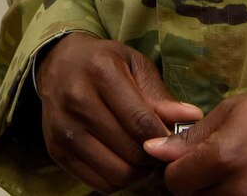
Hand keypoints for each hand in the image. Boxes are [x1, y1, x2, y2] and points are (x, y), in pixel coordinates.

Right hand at [37, 34, 201, 193]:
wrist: (59, 64)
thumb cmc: (104, 63)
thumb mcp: (135, 66)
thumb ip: (160, 96)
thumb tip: (192, 117)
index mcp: (101, 72)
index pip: (142, 123)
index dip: (165, 140)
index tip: (173, 140)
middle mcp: (77, 99)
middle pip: (131, 152)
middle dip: (153, 157)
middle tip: (157, 148)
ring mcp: (63, 127)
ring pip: (117, 173)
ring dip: (137, 172)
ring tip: (140, 155)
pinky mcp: (55, 149)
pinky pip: (99, 184)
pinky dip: (116, 179)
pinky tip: (119, 160)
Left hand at [142, 87, 246, 195]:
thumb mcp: (232, 111)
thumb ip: (192, 136)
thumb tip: (153, 150)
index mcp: (224, 158)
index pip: (174, 182)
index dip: (174, 168)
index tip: (185, 157)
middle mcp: (239, 191)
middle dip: (192, 183)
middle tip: (208, 164)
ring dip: (212, 192)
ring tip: (229, 172)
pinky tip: (246, 180)